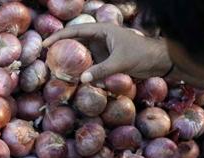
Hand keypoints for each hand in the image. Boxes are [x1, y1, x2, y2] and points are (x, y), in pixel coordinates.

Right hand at [42, 24, 171, 82]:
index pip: (76, 31)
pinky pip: (89, 63)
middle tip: (45, 57)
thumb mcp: (121, 62)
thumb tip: (82, 80)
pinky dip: (80, 69)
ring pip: (81, 53)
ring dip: (69, 59)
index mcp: (102, 31)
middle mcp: (100, 38)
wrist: (159, 61)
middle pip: (75, 40)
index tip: (45, 44)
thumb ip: (101, 70)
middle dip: (60, 48)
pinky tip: (72, 76)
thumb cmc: (142, 55)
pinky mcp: (106, 59)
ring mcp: (103, 49)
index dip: (59, 37)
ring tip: (55, 67)